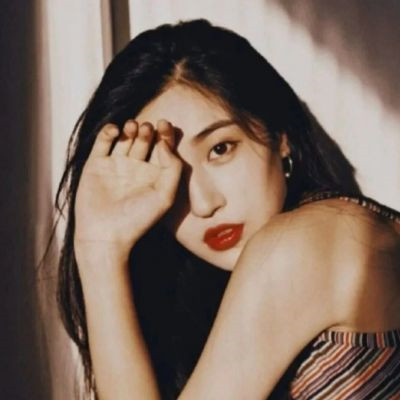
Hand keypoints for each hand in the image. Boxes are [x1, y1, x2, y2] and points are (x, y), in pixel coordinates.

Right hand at [74, 119, 181, 261]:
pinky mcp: (96, 164)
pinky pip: (103, 142)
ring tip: (133, 128)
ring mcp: (116, 164)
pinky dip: (108, 131)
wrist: (106, 233)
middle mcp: (136, 167)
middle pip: (145, 139)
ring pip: (125, 137)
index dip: (165, 133)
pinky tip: (115, 130)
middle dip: (147, 130)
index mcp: (155, 174)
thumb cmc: (139, 219)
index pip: (163, 147)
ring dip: (130, 128)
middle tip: (147, 129)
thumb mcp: (165, 196)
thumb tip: (165, 143)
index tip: (164, 125)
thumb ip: (172, 168)